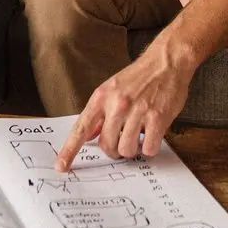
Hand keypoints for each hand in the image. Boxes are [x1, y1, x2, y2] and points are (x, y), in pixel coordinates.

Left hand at [55, 37, 197, 170]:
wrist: (166, 61)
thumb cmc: (138, 77)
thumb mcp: (111, 89)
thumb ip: (100, 113)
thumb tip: (88, 136)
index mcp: (101, 97)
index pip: (81, 128)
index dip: (70, 150)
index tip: (61, 166)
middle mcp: (117, 104)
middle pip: (106, 146)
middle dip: (114, 150)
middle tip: (122, 140)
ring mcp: (138, 111)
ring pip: (126, 150)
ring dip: (133, 149)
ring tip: (139, 135)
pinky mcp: (158, 118)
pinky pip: (149, 148)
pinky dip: (150, 147)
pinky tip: (152, 135)